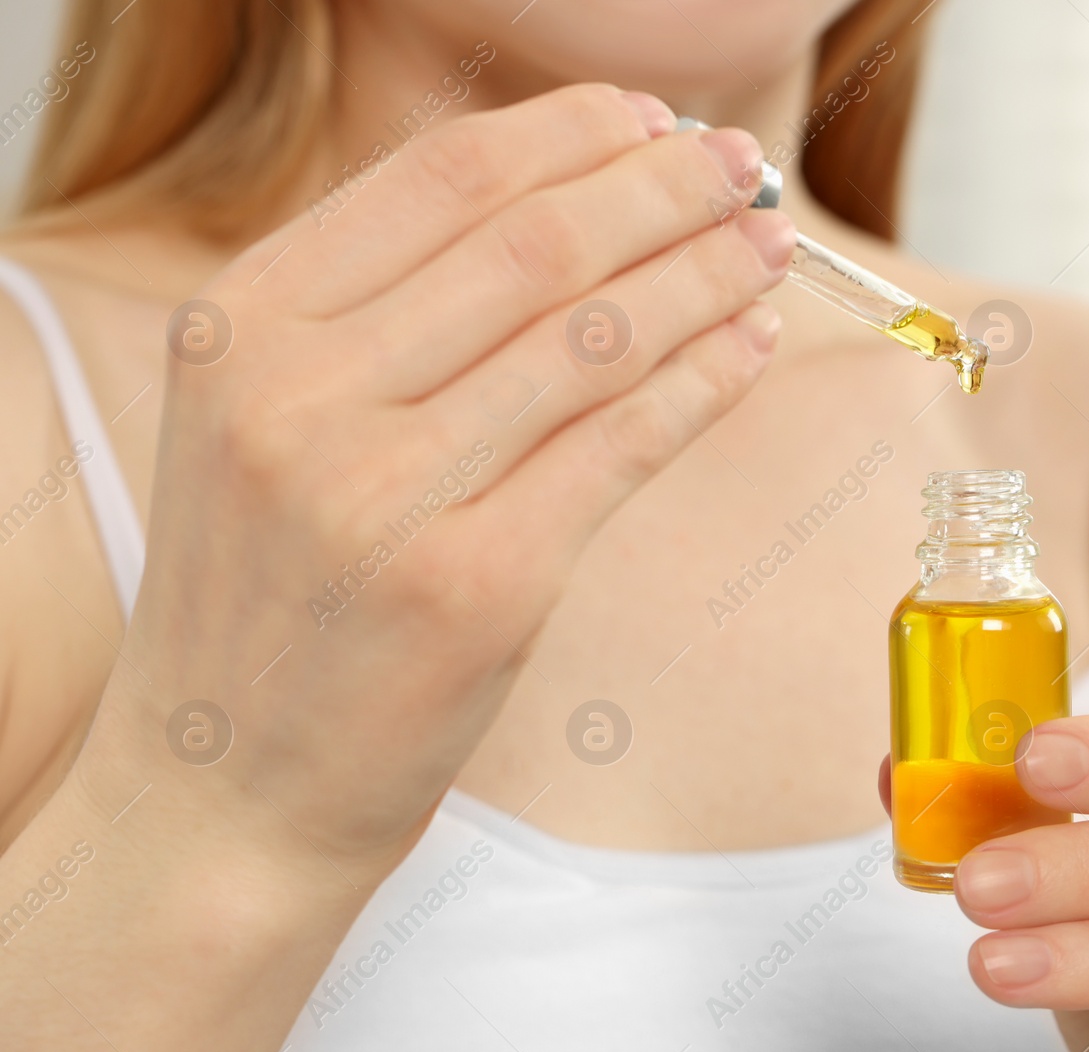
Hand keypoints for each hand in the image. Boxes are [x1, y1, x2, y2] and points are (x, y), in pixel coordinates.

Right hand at [78, 83, 794, 880]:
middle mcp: (302, 395)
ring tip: (764, 244)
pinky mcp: (478, 585)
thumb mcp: (261, 425)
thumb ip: (376, 317)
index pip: (442, 177)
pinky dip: (702, 381)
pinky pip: (622, 445)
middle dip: (664, 189)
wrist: (225, 791)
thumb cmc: (265, 604)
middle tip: (742, 166)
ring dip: (704, 275)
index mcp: (243, 327)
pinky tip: (747, 346)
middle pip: (534, 242)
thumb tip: (560, 207)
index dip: (574, 135)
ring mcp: (389, 495)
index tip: (654, 123)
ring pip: (592, 338)